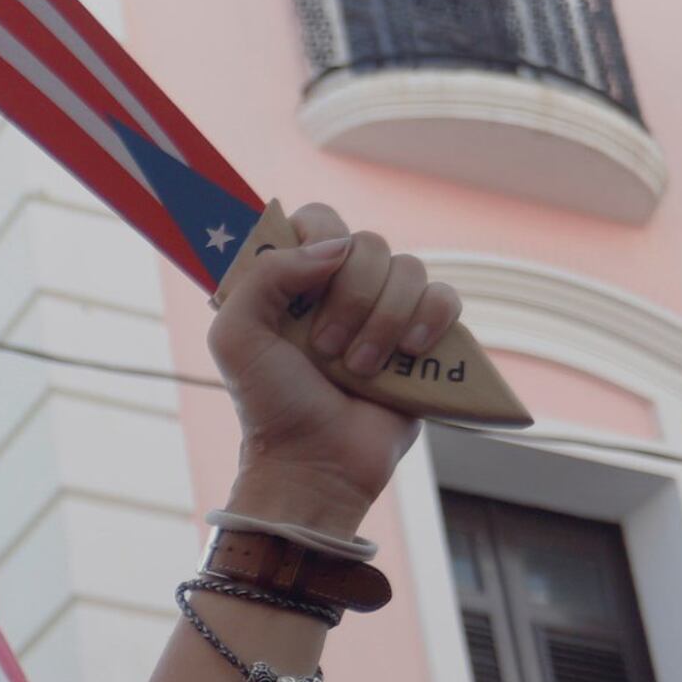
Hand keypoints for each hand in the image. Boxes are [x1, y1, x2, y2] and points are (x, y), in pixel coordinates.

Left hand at [206, 205, 460, 536]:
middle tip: (324, 349)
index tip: (304, 286)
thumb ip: (265, 275)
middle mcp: (340, 289)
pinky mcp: (423, 338)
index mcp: (293, 281)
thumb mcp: (236, 337)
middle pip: (368, 243)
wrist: (315, 462)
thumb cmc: (270, 405)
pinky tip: (408, 353)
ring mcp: (385, 311)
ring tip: (359, 369)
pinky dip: (430, 320)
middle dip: (349, 298)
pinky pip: (445, 297)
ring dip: (382, 321)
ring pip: (409, 269)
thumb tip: (335, 247)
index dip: (317, 238)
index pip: (318, 218)